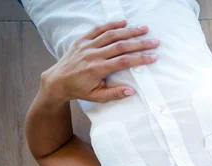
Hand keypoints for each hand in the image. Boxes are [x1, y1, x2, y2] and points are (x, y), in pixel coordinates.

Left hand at [40, 20, 158, 102]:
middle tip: (154, 42)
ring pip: (111, 35)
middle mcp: (93, 55)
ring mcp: (87, 46)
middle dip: (139, 43)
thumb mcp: (97, 96)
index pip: (123, 62)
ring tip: (144, 29)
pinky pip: (98, 30)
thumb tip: (132, 91)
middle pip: (120, 46)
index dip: (140, 58)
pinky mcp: (82, 40)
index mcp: (97, 69)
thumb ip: (115, 94)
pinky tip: (123, 22)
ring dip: (129, 31)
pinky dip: (111, 25)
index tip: (153, 57)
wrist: (57, 81)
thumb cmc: (79, 90)